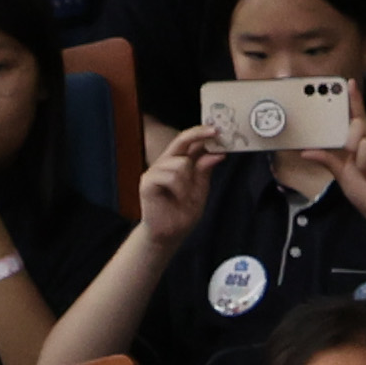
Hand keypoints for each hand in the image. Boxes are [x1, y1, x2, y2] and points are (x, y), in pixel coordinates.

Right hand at [132, 127, 221, 244]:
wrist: (170, 235)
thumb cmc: (183, 213)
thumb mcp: (200, 190)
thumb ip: (205, 171)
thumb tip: (216, 153)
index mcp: (178, 163)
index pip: (188, 142)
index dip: (202, 133)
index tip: (218, 129)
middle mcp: (165, 162)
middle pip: (181, 140)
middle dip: (198, 134)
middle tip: (215, 132)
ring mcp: (155, 170)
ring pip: (180, 164)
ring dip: (188, 183)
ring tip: (185, 197)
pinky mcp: (147, 181)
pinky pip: (170, 176)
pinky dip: (179, 189)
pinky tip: (176, 199)